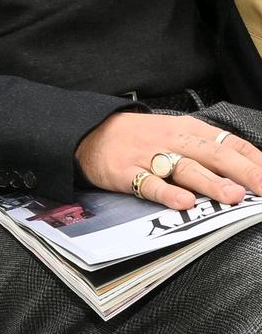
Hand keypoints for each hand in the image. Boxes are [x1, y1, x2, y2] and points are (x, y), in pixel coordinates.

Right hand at [76, 112, 261, 211]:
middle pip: (215, 155)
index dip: (256, 160)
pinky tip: (183, 203)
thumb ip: (205, 150)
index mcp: (190, 130)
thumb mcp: (175, 132)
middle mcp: (174, 141)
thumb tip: (244, 171)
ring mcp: (150, 157)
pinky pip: (151, 184)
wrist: (88, 132)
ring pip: (187, 169)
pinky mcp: (127, 172)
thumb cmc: (138, 137)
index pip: (231, 143)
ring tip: (233, 196)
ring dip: (212, 183)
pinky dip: (168, 193)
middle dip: (244, 172)